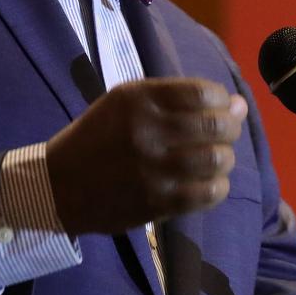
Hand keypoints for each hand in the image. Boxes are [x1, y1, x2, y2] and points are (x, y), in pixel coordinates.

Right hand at [45, 77, 247, 235]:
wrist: (59, 184)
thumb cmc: (97, 137)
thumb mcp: (123, 102)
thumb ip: (175, 98)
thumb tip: (237, 103)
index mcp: (137, 98)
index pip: (201, 93)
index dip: (222, 99)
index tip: (222, 105)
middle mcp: (146, 130)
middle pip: (214, 124)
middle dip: (230, 126)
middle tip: (227, 131)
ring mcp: (152, 168)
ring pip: (216, 159)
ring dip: (226, 157)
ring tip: (217, 158)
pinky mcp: (156, 202)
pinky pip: (207, 193)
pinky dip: (218, 186)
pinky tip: (210, 182)